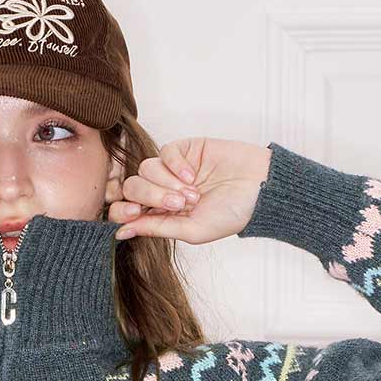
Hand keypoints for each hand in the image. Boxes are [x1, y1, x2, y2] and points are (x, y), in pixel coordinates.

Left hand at [110, 137, 271, 244]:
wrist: (260, 189)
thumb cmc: (231, 215)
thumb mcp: (191, 230)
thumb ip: (156, 228)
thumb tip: (121, 231)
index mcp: (161, 214)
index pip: (125, 209)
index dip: (122, 209)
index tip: (134, 213)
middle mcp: (163, 191)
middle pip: (132, 187)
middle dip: (151, 196)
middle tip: (179, 204)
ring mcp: (172, 169)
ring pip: (146, 169)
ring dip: (167, 183)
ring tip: (193, 192)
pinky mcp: (185, 149)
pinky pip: (165, 152)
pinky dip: (175, 164)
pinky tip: (193, 174)